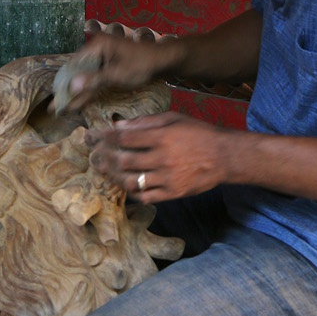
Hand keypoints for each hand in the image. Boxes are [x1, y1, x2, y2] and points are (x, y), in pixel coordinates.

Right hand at [62, 32, 178, 110]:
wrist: (162, 60)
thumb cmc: (142, 64)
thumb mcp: (118, 74)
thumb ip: (94, 80)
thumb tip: (72, 86)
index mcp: (97, 44)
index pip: (74, 65)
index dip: (64, 84)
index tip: (55, 101)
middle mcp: (97, 47)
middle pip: (77, 70)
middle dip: (67, 90)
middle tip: (54, 108)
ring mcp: (102, 56)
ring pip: (84, 75)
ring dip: (76, 92)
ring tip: (63, 108)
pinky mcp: (108, 63)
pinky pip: (93, 77)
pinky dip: (87, 89)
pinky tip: (79, 102)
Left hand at [86, 112, 237, 202]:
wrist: (224, 156)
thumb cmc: (198, 133)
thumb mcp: (173, 118)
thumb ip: (145, 122)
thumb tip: (118, 125)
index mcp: (162, 137)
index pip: (124, 138)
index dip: (104, 137)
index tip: (92, 137)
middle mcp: (163, 159)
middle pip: (123, 161)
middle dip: (103, 158)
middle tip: (93, 157)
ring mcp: (168, 179)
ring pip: (131, 182)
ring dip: (114, 177)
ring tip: (105, 171)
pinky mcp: (173, 193)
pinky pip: (145, 196)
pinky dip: (132, 191)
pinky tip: (125, 184)